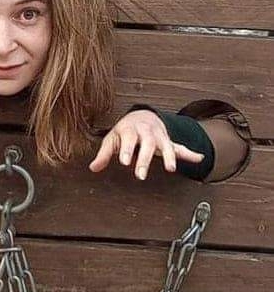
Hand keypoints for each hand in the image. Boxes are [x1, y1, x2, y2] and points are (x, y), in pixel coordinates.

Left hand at [88, 109, 203, 179]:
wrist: (141, 115)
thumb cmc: (124, 131)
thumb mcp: (111, 140)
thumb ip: (103, 155)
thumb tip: (93, 168)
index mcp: (130, 129)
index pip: (128, 138)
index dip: (126, 150)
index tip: (123, 162)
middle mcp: (146, 131)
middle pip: (147, 143)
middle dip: (144, 159)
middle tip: (140, 175)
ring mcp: (159, 136)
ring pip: (165, 145)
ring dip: (169, 156)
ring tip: (170, 168)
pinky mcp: (168, 142)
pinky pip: (180, 147)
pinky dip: (189, 153)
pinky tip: (198, 158)